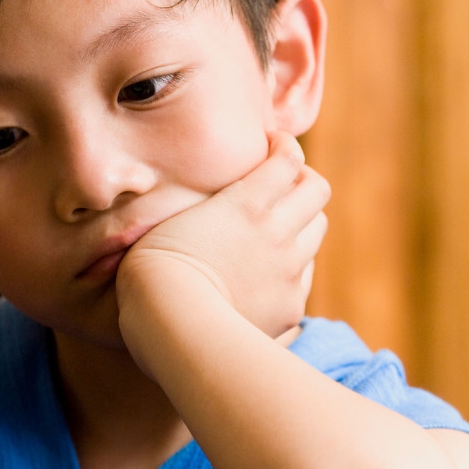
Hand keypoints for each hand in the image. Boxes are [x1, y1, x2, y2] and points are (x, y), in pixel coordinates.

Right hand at [118, 132, 328, 339]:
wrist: (170, 324)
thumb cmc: (152, 268)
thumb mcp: (169, 218)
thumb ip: (200, 200)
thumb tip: (204, 193)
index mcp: (247, 202)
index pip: (288, 157)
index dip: (284, 145)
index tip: (272, 145)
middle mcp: (277, 231)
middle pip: (317, 189)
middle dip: (302, 180)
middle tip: (282, 185)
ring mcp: (289, 270)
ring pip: (317, 230)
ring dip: (301, 221)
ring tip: (275, 229)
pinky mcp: (291, 305)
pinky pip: (304, 276)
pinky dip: (291, 266)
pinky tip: (265, 274)